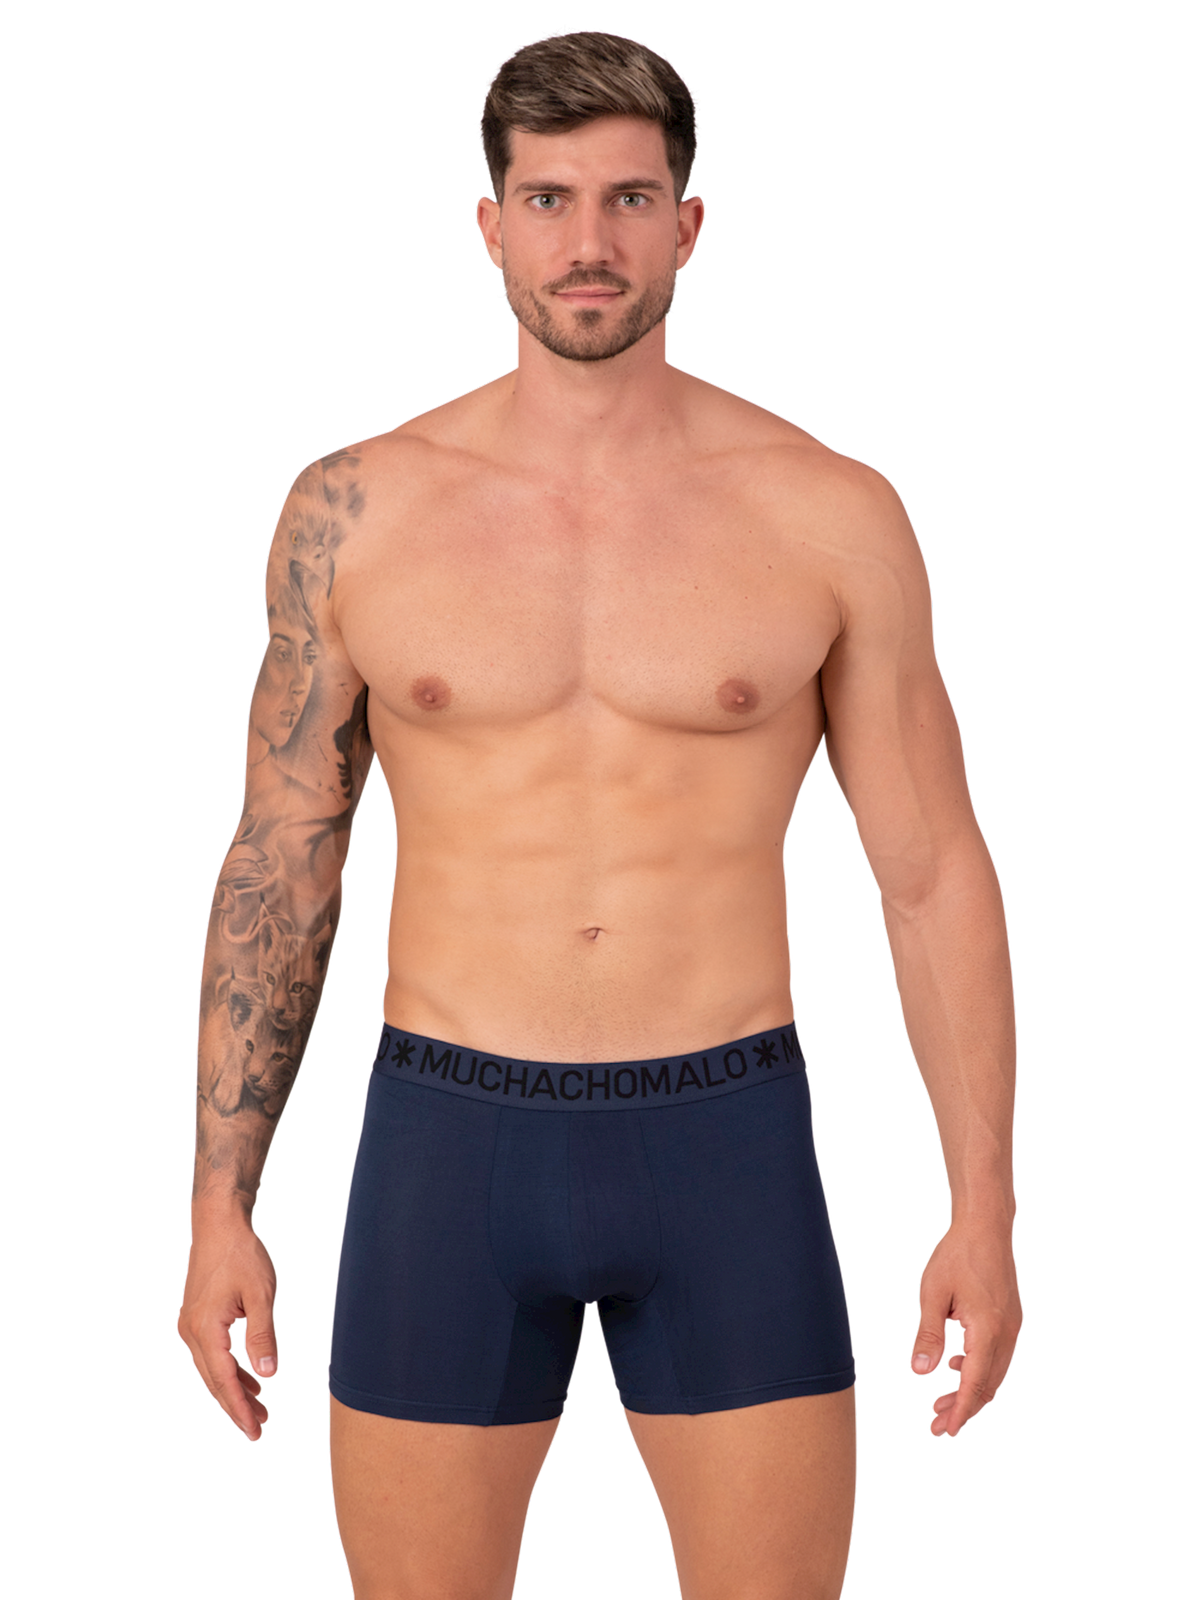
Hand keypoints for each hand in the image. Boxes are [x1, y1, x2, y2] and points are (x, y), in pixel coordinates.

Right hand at [176, 1219, 279, 1443]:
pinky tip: (250, 1376)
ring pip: (212, 1369)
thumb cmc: (241, 1254)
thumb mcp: (260, 1294)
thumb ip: (263, 1335)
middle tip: (260, 1428)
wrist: (219, 1224)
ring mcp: (190, 1326)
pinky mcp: (196, 1318)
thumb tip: (268, 1372)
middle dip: (237, 1405)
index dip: (239, 1407)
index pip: (223, 1380)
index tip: (254, 1430)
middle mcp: (191, 1332)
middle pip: (214, 1381)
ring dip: (235, 1388)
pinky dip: (230, 1369)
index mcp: (205, 1329)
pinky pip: (212, 1354)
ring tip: (261, 1407)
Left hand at [908, 1221, 1023, 1439]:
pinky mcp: (1011, 1318)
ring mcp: (1013, 1326)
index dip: (960, 1411)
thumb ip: (928, 1334)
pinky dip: (978, 1369)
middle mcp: (1007, 1334)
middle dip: (963, 1408)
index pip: (975, 1385)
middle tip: (936, 1424)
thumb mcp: (933, 1294)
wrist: (985, 1226)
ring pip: (994, 1373)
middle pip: (987, 1385)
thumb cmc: (956, 1255)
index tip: (944, 1430)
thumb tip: (919, 1372)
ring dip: (971, 1390)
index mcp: (988, 1331)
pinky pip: (998, 1356)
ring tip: (942, 1400)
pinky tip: (956, 1366)